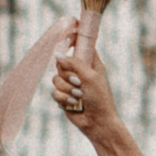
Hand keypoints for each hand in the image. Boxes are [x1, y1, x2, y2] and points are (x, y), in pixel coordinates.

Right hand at [49, 10, 143, 155]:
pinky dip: (64, 99)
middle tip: (78, 82)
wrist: (98, 123)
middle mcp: (80, 71)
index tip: (66, 32)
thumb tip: (57, 55)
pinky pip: (54, 92)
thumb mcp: (90, 77)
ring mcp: (71, 84)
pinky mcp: (64, 97)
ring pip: (55, 79)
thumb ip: (74, 64)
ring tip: (79, 96)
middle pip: (61, 62)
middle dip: (67, 73)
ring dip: (66, 89)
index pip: (80, 45)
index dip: (73, 38)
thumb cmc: (100, 98)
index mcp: (91, 63)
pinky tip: (73, 104)